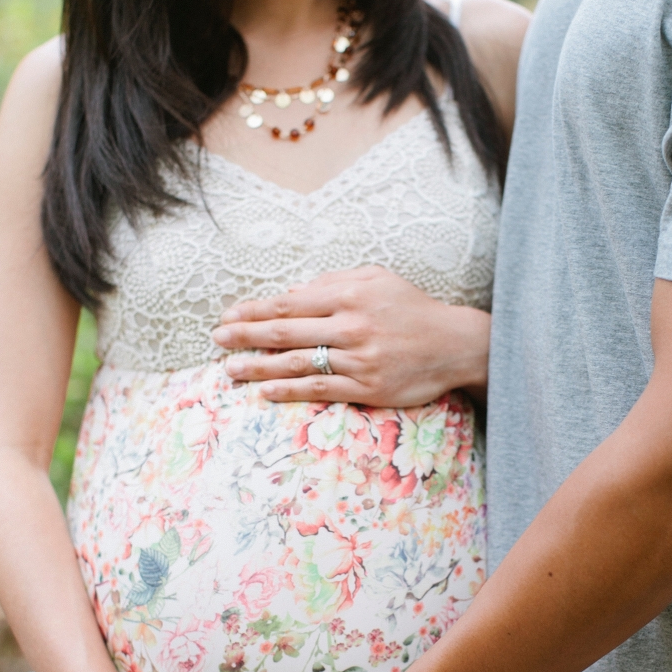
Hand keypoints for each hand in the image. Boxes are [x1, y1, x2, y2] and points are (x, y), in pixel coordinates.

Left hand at [212, 266, 489, 407]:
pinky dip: (289, 390)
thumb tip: (292, 293)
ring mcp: (358, 358)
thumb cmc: (412, 308)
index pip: (289, 303)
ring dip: (258, 367)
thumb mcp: (376, 279)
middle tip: (217, 340)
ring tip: (230, 369)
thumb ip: (333, 283)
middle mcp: (350, 326)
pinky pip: (320, 389)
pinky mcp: (367, 386)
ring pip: (297, 362)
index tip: (228, 315)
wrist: (455, 344)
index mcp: (349, 295)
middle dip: (245, 336)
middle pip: (285, 332)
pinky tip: (265, 392)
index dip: (254, 310)